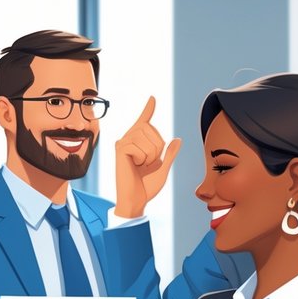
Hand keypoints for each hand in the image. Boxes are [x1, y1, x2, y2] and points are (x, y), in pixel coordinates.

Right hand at [113, 96, 181, 218]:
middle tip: (149, 163)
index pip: (145, 121)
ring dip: (150, 153)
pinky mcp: (120, 149)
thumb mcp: (163, 168)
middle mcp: (129, 138)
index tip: (153, 98)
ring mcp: (123, 143)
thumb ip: (169, 154)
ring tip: (141, 165)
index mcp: (139, 142)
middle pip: (150, 127)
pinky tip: (134, 166)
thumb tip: (177, 139)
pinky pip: (138, 146)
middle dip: (157, 146)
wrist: (136, 200)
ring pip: (145, 136)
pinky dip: (142, 158)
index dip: (149, 109)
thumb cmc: (147, 186)